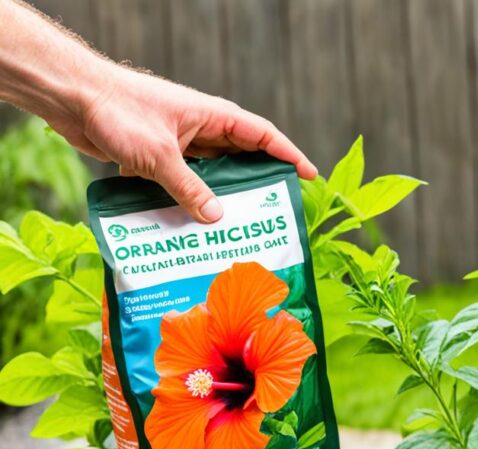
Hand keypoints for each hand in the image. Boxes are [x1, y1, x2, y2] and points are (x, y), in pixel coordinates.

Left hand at [53, 65, 317, 222]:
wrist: (72, 98)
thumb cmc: (120, 112)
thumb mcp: (160, 156)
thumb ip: (190, 188)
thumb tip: (217, 218)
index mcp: (213, 116)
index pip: (263, 136)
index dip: (288, 156)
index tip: (309, 177)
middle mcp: (202, 128)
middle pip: (241, 158)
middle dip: (258, 183)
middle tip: (275, 211)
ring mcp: (180, 143)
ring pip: (212, 174)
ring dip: (220, 197)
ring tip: (236, 227)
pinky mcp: (158, 156)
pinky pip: (183, 182)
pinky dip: (187, 201)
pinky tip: (190, 225)